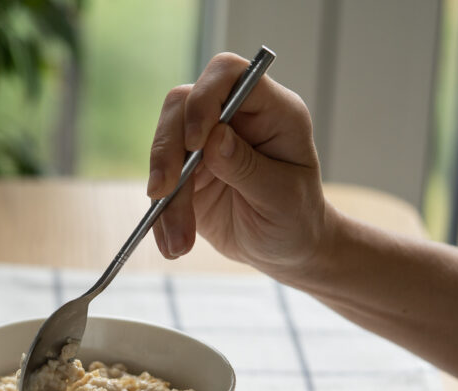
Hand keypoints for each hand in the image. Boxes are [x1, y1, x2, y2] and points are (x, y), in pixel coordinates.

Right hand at [147, 52, 327, 279]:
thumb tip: (214, 138)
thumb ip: (248, 166)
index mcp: (270, 111)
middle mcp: (233, 118)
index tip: (195, 142)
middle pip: (181, 107)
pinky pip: (160, 184)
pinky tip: (173, 244)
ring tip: (180, 244)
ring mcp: (205, 144)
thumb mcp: (282, 197)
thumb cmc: (297, 217)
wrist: (286, 248)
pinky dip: (161, 217)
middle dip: (167, 150)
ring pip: (164, 148)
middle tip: (163, 192)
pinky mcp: (185, 172)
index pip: (229, 75)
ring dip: (165, 197)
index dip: (205, 98)